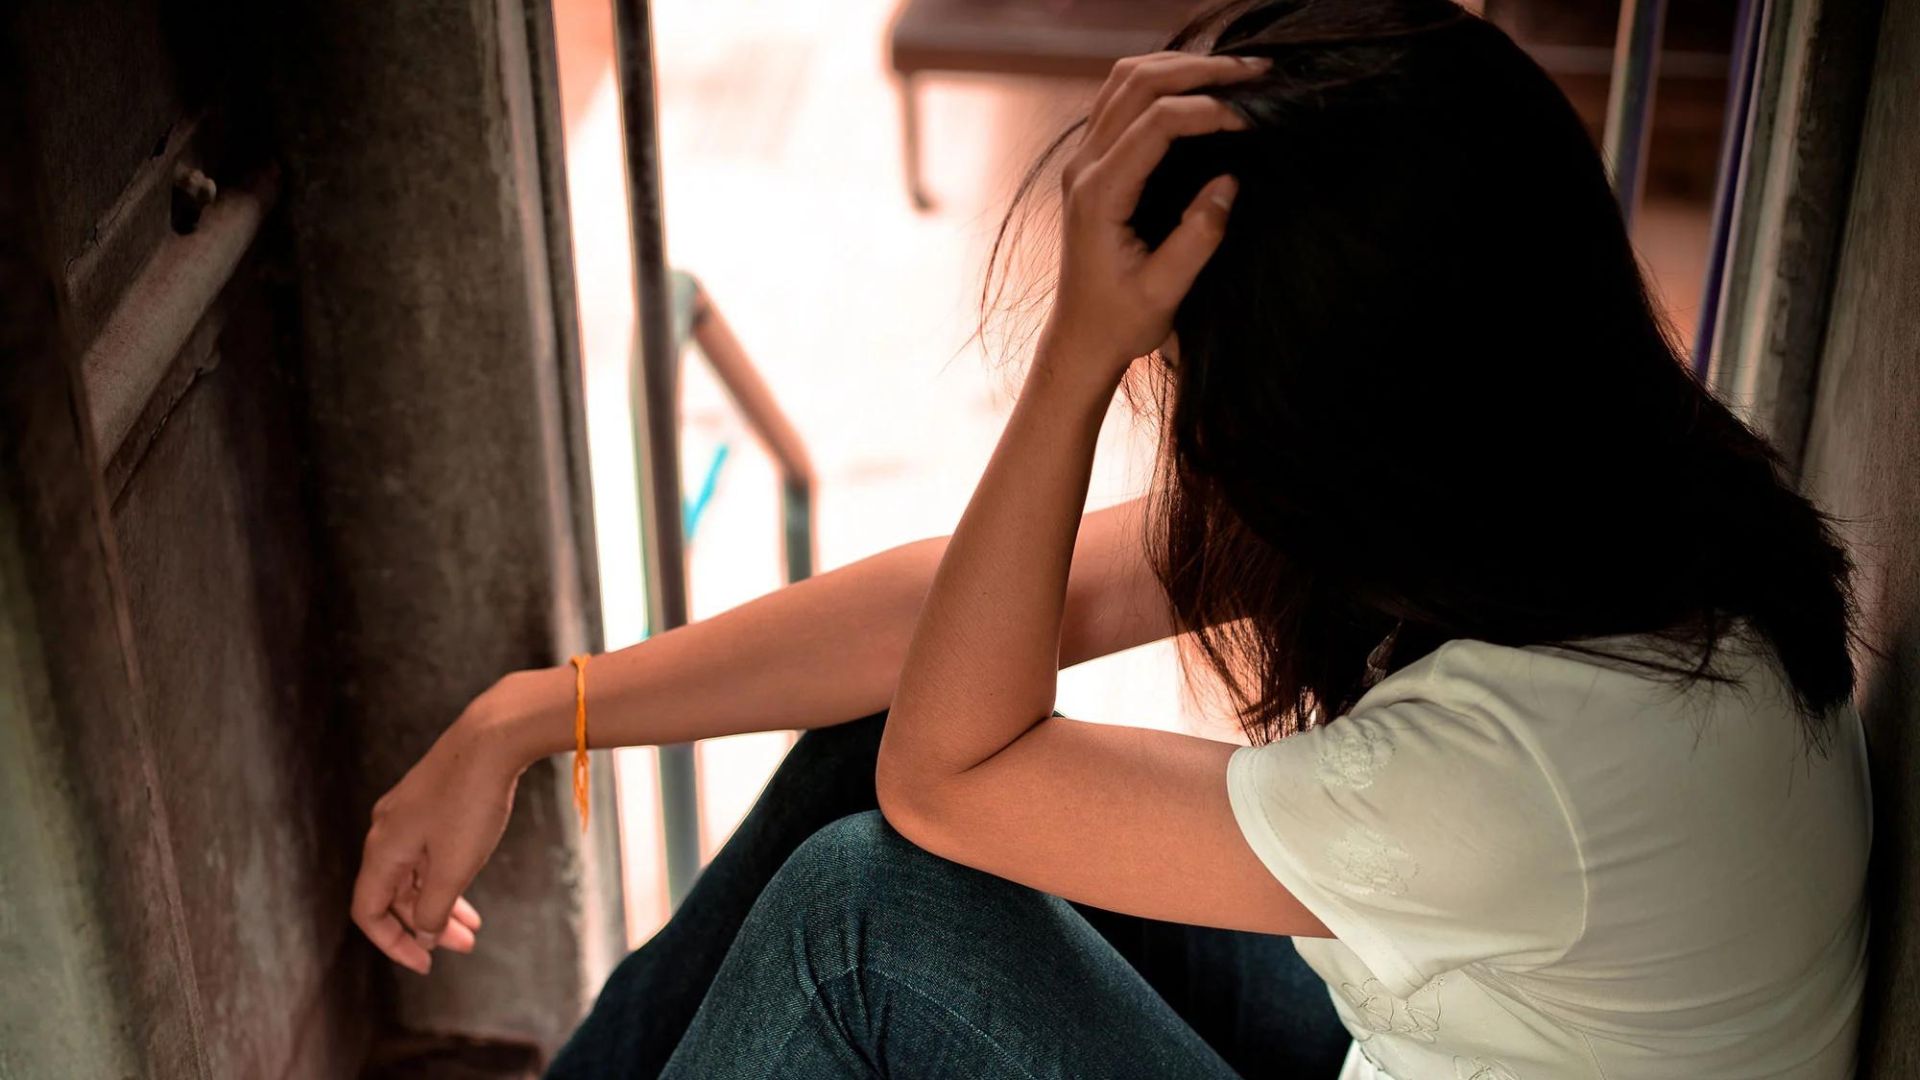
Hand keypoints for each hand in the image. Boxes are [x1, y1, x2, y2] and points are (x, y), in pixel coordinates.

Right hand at [351, 693, 529, 973]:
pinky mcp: (431, 798)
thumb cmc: (472, 801)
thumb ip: (432, 907)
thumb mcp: (454, 868)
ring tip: (474, 928)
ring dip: (440, 902)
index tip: (426, 964)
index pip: (368, 911)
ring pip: (415, 871)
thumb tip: (423, 930)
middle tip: (464, 947)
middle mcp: (386, 830)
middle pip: (393, 894)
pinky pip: (429, 849)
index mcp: (381, 849)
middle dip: (426, 925)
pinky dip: (446, 874)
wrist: (494, 736)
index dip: (392, 943)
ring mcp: (408, 812)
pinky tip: (469, 882)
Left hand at [1038, 52, 1261, 384]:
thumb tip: (1229, 182)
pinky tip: (1198, 87)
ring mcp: (1083, 160)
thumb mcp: (1164, 292)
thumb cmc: (1120, 321)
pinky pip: (1119, 98)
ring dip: (1179, 67)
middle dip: (1198, 70)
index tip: (1251, 118)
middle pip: (1137, 84)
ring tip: (1233, 72)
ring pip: (1124, 80)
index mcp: (1098, 195)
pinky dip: (1161, 80)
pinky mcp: (1091, 162)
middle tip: (1255, 73)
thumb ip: (1197, 238)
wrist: (1081, 337)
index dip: (1206, 110)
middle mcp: (1083, 167)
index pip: (1154, 124)